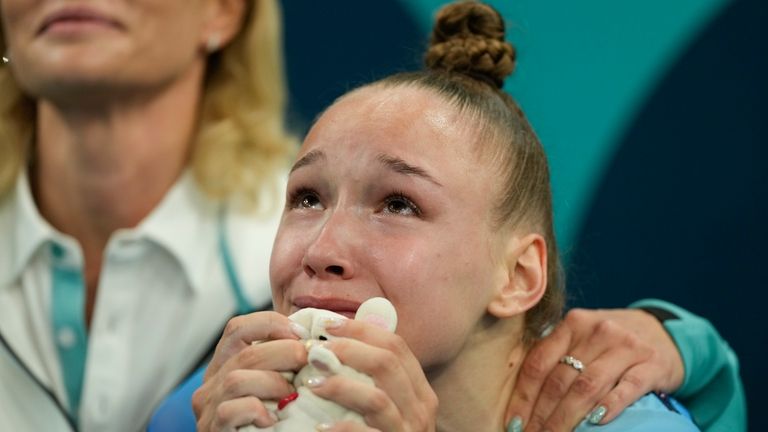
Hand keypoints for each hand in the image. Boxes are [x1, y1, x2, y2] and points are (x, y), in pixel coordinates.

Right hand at [193, 311, 304, 431]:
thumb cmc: (272, 427)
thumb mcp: (276, 388)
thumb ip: (286, 363)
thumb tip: (321, 336)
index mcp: (225, 368)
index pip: (237, 329)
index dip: (270, 324)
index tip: (301, 333)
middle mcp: (211, 386)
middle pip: (246, 352)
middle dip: (285, 352)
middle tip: (311, 360)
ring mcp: (209, 410)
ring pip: (237, 378)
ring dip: (274, 383)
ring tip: (293, 396)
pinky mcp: (213, 431)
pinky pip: (232, 410)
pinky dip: (257, 411)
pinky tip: (273, 421)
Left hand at [306, 318, 437, 431]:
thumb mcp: (384, 405)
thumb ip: (371, 376)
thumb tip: (337, 337)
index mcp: (419, 390)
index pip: (396, 346)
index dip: (362, 330)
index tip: (327, 324)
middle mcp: (421, 410)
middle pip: (388, 364)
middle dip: (348, 350)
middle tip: (314, 351)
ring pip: (377, 398)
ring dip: (340, 386)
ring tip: (311, 384)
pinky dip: (341, 429)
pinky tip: (320, 427)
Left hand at [506, 308, 683, 431]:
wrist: (664, 333)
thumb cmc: (611, 342)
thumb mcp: (582, 338)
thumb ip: (556, 355)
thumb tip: (520, 397)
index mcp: (573, 324)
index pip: (539, 363)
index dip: (523, 396)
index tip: (513, 423)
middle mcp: (597, 331)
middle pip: (560, 380)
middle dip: (542, 414)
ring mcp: (626, 347)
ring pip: (587, 386)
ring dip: (567, 417)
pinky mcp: (652, 364)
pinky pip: (627, 387)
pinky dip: (610, 406)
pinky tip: (596, 422)